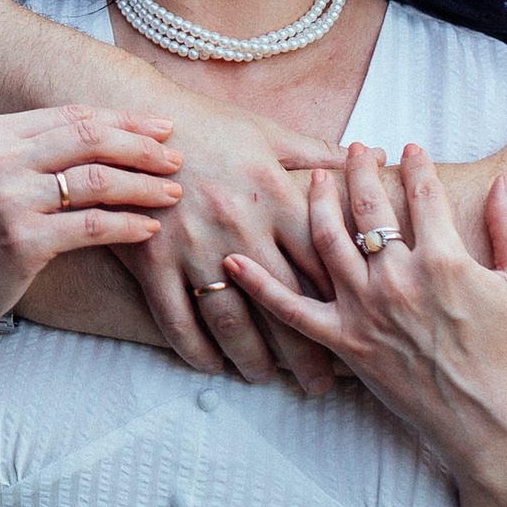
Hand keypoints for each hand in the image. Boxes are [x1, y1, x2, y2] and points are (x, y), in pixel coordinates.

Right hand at [0, 106, 177, 349]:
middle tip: (176, 158)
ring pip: (96, 180)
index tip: (161, 127)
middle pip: (89, 139)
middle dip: (140, 146)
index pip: (72, 115)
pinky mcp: (21, 240)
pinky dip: (127, 225)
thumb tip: (109, 131)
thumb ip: (36, 151)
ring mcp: (7, 198)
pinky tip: (149, 228)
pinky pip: (91, 225)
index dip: (122, 119)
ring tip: (172, 193)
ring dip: (142, 186)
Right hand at [106, 95, 344, 390]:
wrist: (132, 122)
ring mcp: (193, 247)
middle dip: (305, 351)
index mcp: (273, 196)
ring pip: (231, 322)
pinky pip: (176, 320)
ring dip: (252, 359)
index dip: (341, 302)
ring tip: (264, 379)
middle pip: (283, 303)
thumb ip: (319, 153)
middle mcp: (239, 227)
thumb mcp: (266, 132)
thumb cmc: (207, 124)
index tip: (355, 328)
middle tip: (320, 384)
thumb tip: (374, 154)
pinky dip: (195, 349)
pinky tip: (210, 365)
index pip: (319, 262)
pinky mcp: (152, 260)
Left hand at [223, 143, 506, 474]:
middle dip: (360, 170)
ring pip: (326, 240)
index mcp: (443, 261)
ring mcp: (365, 310)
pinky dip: (258, 284)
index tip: (409, 147)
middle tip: (356, 148)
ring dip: (316, 202)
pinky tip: (232, 259)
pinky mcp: (343, 341)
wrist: (487, 419)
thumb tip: (506, 178)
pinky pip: (290, 309)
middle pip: (369, 208)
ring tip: (314, 178)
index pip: (423, 194)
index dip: (416, 165)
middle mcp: (397, 279)